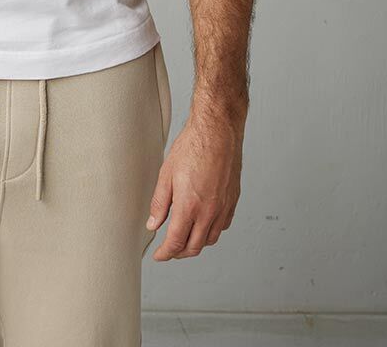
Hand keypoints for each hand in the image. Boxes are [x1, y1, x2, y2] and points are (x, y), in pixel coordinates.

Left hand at [146, 107, 243, 260]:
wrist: (218, 131)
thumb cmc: (192, 147)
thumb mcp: (166, 174)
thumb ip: (159, 203)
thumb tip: (153, 224)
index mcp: (190, 206)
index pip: (176, 242)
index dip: (165, 253)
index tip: (159, 255)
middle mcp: (209, 212)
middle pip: (194, 247)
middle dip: (179, 253)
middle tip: (169, 250)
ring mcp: (223, 207)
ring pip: (210, 239)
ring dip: (196, 244)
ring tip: (184, 238)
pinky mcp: (232, 200)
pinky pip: (222, 226)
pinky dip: (211, 232)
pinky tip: (203, 224)